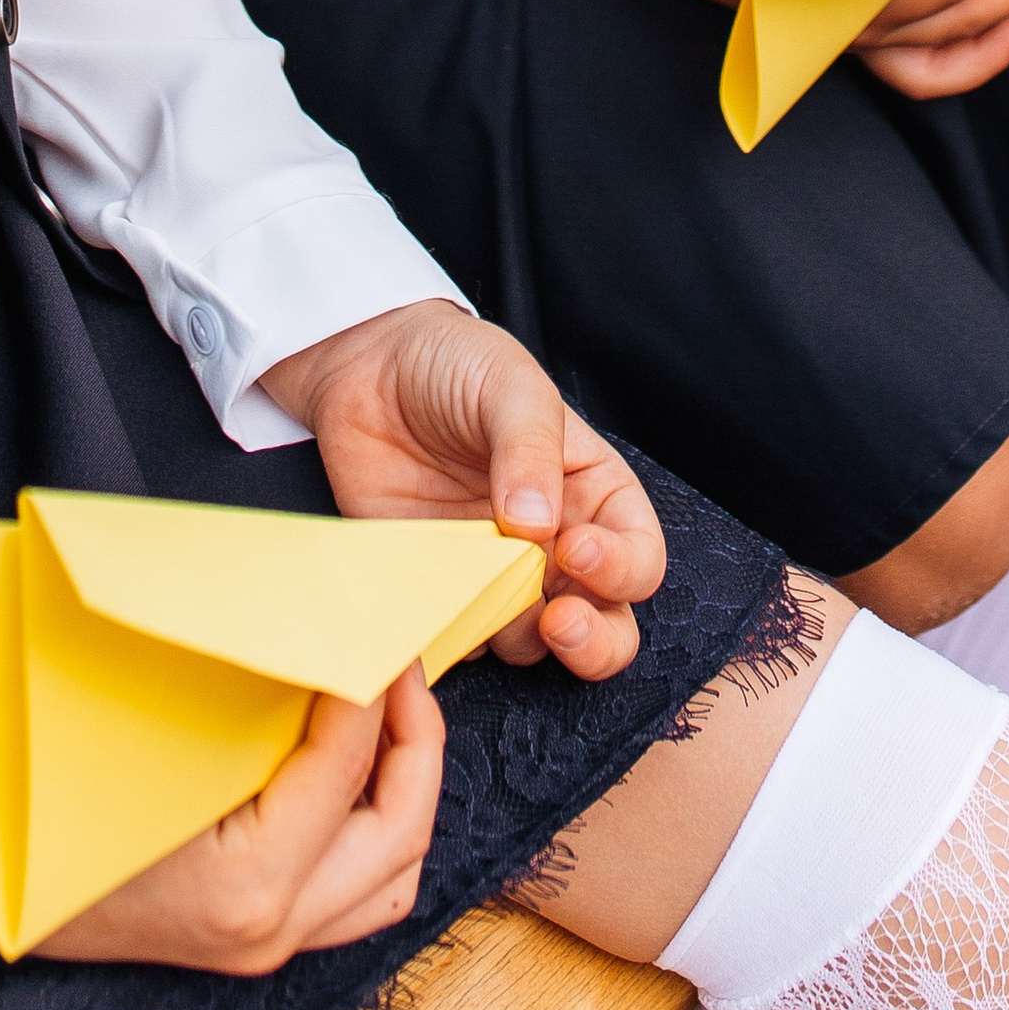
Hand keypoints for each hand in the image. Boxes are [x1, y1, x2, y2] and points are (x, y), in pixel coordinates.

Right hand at [0, 662, 444, 969]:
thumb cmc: (45, 796)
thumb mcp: (141, 728)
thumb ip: (238, 687)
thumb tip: (311, 625)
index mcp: (247, 881)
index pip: (345, 765)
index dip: (370, 684)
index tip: (375, 627)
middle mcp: (270, 925)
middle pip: (400, 828)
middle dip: (417, 735)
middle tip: (401, 663)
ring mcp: (267, 943)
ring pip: (392, 874)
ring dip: (407, 787)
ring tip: (391, 713)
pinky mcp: (256, 939)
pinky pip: (356, 894)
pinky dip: (375, 828)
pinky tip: (355, 770)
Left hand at [261, 301, 663, 679]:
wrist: (369, 365)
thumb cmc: (457, 364)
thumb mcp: (511, 387)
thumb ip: (530, 451)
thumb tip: (538, 527)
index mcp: (592, 494)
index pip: (639, 559)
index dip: (621, 569)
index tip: (575, 549)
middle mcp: (553, 546)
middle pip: (605, 628)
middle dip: (593, 644)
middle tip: (558, 624)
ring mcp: (495, 575)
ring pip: (529, 645)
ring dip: (512, 633)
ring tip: (476, 586)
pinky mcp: (438, 589)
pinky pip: (452, 637)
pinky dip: (446, 638)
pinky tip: (430, 604)